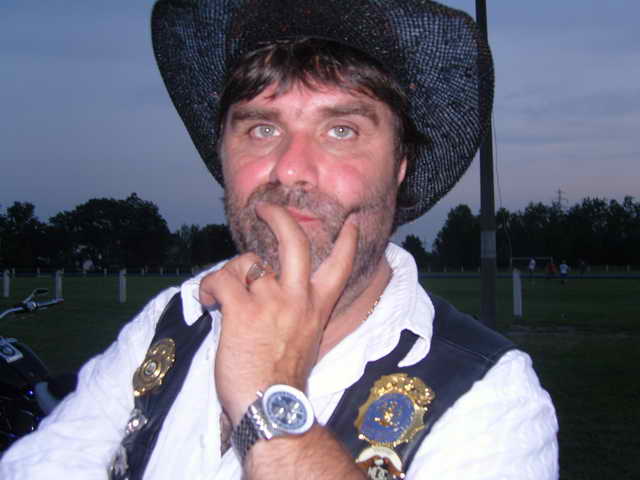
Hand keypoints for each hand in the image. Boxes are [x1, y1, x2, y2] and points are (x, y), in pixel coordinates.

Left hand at [199, 202, 357, 424]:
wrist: (272, 408)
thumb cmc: (283, 379)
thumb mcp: (305, 338)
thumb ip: (296, 311)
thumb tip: (270, 290)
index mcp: (316, 306)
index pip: (340, 265)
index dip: (347, 239)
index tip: (350, 221)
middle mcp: (297, 297)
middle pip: (294, 240)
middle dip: (279, 216)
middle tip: (265, 208)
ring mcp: (271, 302)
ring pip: (245, 262)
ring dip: (229, 273)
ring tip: (221, 294)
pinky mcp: (242, 311)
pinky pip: (220, 280)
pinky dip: (208, 288)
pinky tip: (208, 302)